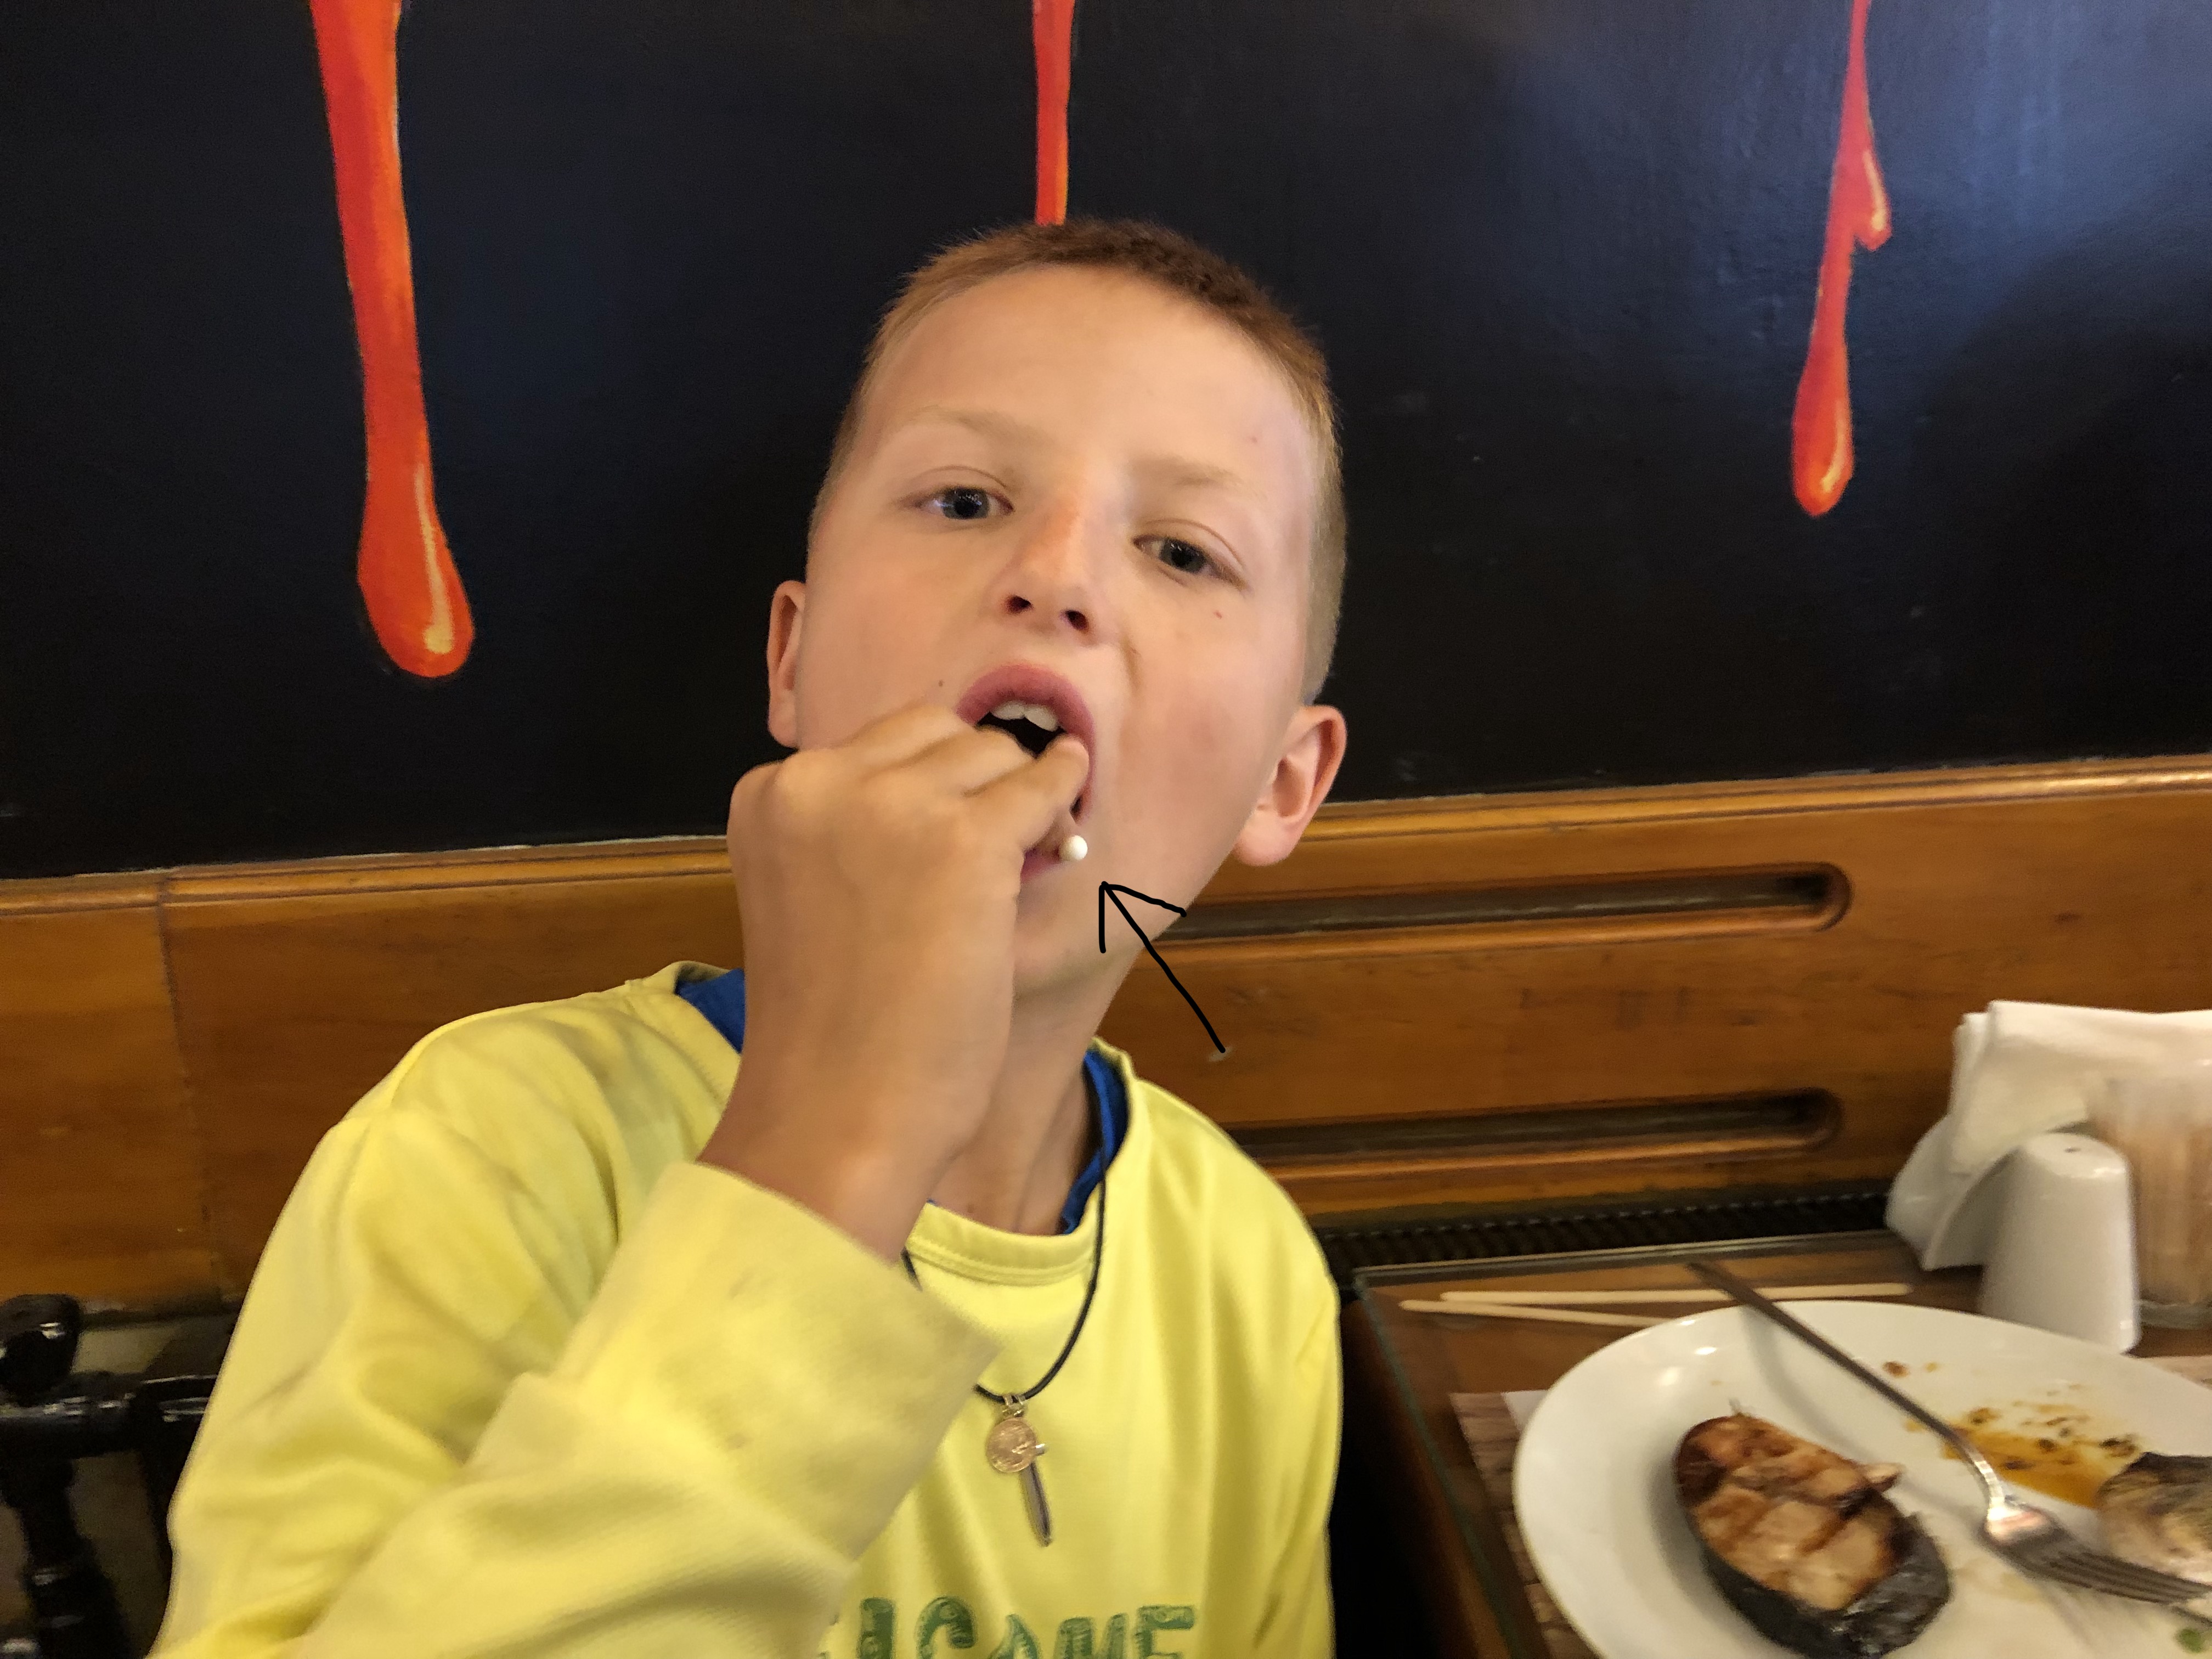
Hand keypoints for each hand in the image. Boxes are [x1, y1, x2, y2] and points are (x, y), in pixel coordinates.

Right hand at [696, 704, 1088, 1258]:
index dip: (927, 783)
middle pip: (936, 730)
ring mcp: (893, 804)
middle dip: (974, 773)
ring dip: (1018, 793)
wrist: (836, 1111)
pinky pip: (1041, 789)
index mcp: (770, 795)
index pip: (876, 746)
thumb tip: (958, 794)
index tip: (948, 828)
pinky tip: (1064, 828)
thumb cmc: (831, 1032)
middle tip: (1000, 832)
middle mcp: (821, 780)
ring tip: (1027, 850)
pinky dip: (1059, 804)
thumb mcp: (812, 896)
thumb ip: (855, 835)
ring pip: (993, 753)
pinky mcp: (965, 839)